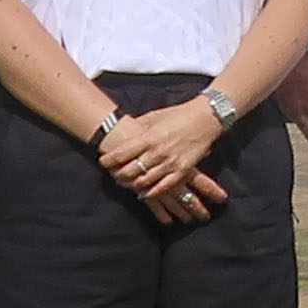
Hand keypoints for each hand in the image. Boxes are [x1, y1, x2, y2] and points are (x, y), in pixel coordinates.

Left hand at [96, 98, 224, 218]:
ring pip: (143, 181)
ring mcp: (170, 163)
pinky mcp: (182, 170)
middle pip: (129, 171)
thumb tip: (121, 131)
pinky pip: (163, 187)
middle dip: (117, 175)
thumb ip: (137, 126)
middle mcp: (157, 152)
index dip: (108, 160)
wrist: (205, 118)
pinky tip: (144, 192)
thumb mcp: (154, 116)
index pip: (121, 154)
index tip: (102, 162)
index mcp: (148, 137)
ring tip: (127, 182)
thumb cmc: (177, 115)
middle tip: (113, 174)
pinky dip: (151, 193)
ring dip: (132, 184)